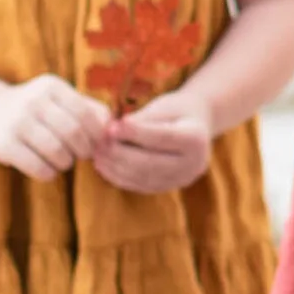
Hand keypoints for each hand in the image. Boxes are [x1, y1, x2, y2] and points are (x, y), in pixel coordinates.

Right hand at [0, 75, 108, 177]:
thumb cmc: (38, 110)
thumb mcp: (60, 99)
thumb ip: (90, 109)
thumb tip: (114, 129)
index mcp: (51, 86)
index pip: (85, 113)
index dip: (96, 134)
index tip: (95, 143)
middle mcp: (32, 100)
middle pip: (72, 132)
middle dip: (83, 150)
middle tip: (81, 155)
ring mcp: (16, 122)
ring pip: (57, 151)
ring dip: (67, 163)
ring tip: (65, 161)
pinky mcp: (4, 144)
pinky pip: (38, 167)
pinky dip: (50, 173)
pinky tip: (49, 169)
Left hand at [95, 86, 216, 194]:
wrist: (196, 125)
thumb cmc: (176, 110)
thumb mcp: (162, 106)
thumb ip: (141, 119)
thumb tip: (112, 131)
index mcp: (196, 139)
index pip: (161, 138)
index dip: (134, 134)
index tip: (111, 127)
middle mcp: (193, 164)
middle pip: (151, 163)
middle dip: (120, 154)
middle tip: (99, 143)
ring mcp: (181, 179)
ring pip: (143, 177)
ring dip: (115, 168)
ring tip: (97, 154)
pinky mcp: (168, 187)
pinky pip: (140, 186)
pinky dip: (119, 177)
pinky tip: (104, 166)